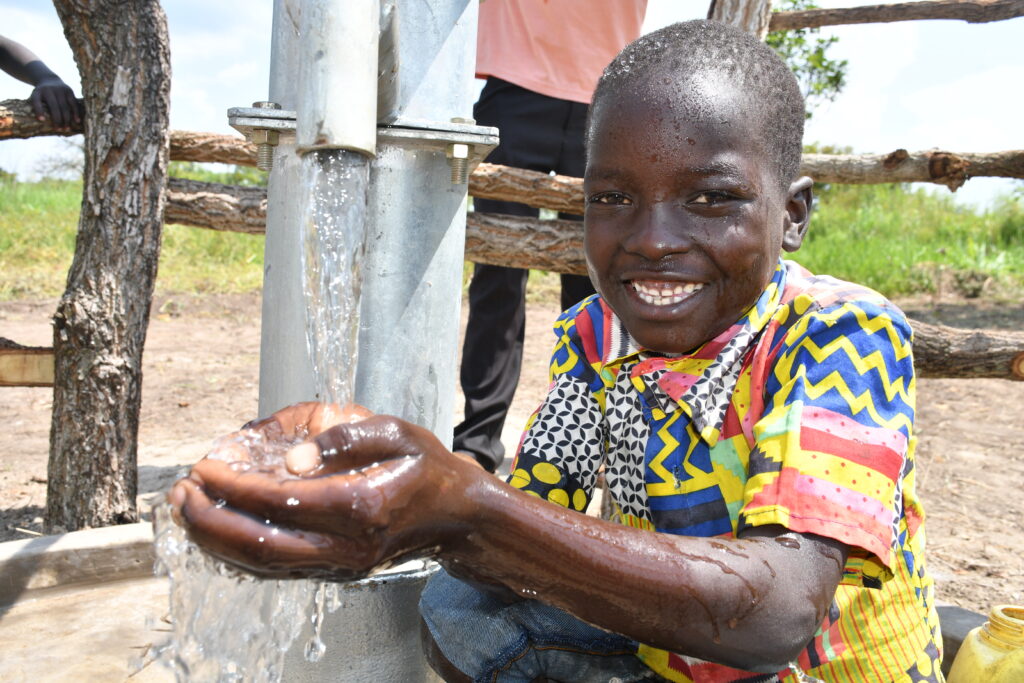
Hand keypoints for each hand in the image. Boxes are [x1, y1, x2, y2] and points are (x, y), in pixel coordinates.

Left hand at [29, 77, 81, 128]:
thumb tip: (43, 122)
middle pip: (54, 106)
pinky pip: (73, 104)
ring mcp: (60, 89)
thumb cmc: (42, 95)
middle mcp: (49, 89)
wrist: (50, 80)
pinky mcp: (69, 91)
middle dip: (57, 119)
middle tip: (58, 129)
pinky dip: (75, 113)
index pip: (37, 101)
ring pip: (65, 106)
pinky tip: (77, 121)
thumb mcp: (35, 97)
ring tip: (66, 128)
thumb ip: (37, 107)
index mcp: (38, 92)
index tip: (41, 120)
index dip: (39, 110)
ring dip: (66, 119)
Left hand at [168, 406, 478, 580]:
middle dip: (209, 518)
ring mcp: (338, 564)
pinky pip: (275, 569)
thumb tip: (290, 459)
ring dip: (215, 539)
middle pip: (258, 543)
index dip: (232, 485)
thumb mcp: (396, 433)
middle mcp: (345, 545)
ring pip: (261, 564)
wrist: (456, 517)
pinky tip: (217, 531)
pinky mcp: (334, 571)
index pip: (277, 500)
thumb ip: (343, 439)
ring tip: (185, 510)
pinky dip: (236, 553)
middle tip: (180, 492)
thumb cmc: (426, 467)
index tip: (204, 465)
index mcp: (359, 506)